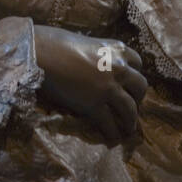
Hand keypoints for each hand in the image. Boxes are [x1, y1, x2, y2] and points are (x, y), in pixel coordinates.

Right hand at [33, 25, 146, 144]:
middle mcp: (118, 68)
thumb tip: (91, 63)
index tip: (130, 83)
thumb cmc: (54, 42)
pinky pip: (109, 123)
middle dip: (138, 97)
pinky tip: (112, 139)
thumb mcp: (84, 43)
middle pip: (140, 86)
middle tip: (132, 105)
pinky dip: (112, 133)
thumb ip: (96, 55)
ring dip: (131, 120)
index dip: (135, 74)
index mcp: (116, 49)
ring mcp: (108, 88)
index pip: (137, 62)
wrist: (40, 54)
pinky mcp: (95, 105)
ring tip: (128, 129)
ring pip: (130, 108)